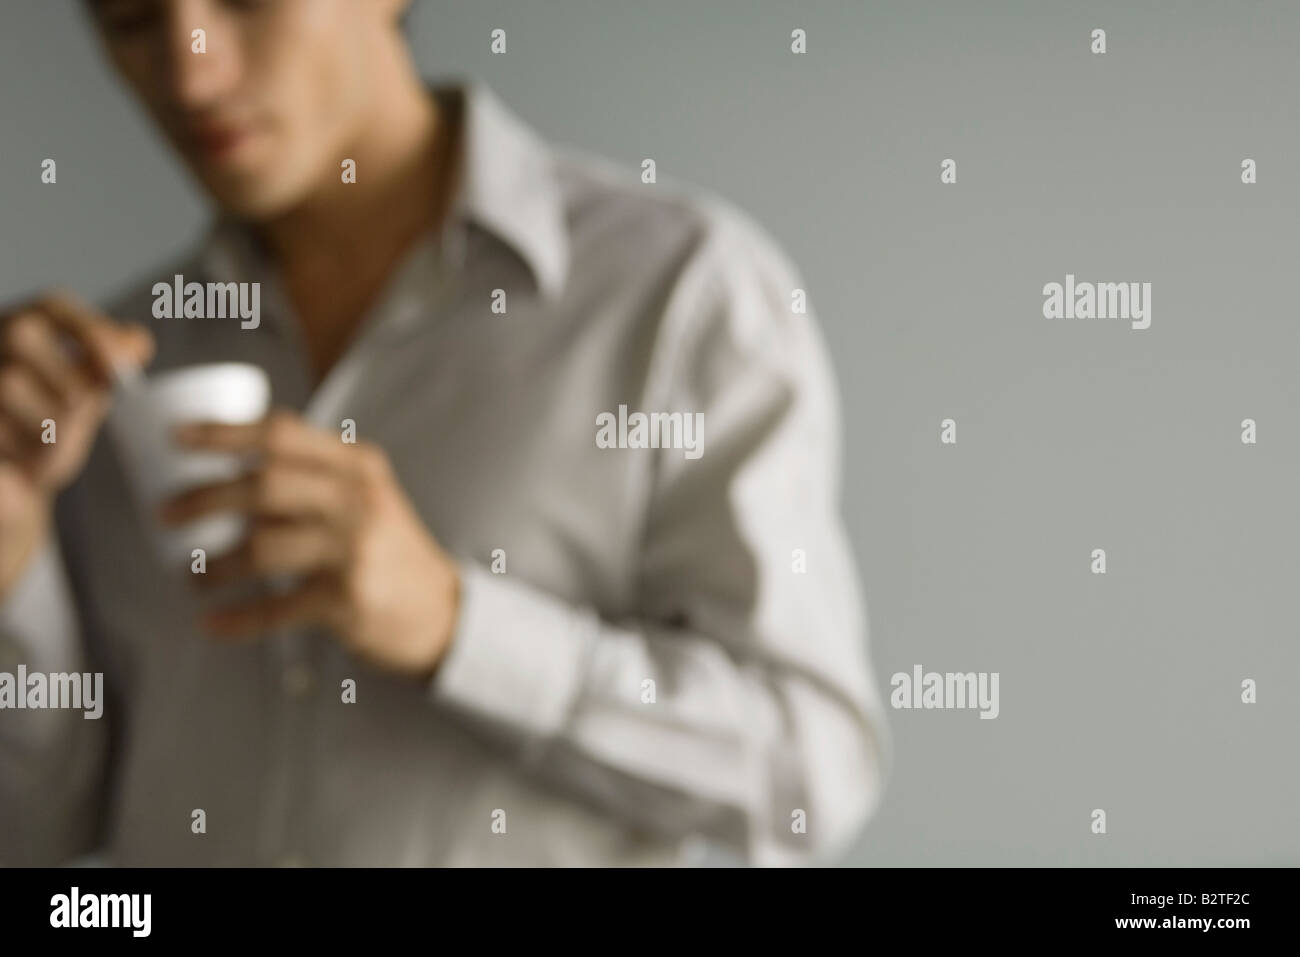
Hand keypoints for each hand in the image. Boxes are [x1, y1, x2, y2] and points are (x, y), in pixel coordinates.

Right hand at [0, 290, 153, 596]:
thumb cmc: (39, 438)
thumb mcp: (77, 400)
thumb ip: (102, 369)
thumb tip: (139, 339)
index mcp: (17, 326)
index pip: (52, 304)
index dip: (88, 328)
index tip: (123, 365)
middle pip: (55, 370)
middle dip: (70, 409)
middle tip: (60, 434)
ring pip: (38, 410)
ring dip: (47, 439)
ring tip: (34, 454)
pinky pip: (10, 449)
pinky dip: (23, 462)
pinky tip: (20, 472)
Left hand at [158, 409, 461, 679]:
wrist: (442, 612)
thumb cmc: (390, 551)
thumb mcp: (367, 498)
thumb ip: (314, 479)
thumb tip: (228, 478)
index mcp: (358, 466)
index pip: (282, 436)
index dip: (224, 433)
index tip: (179, 437)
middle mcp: (358, 501)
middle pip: (263, 486)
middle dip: (203, 498)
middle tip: (167, 513)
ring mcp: (354, 550)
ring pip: (261, 546)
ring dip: (214, 565)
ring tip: (194, 577)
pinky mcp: (347, 600)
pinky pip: (275, 608)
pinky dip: (237, 618)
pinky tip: (213, 622)